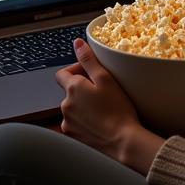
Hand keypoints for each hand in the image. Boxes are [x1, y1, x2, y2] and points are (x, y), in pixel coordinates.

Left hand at [55, 39, 163, 173]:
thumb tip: (77, 44)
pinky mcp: (72, 136)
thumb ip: (89, 60)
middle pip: (68, 91)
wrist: (122, 141)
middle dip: (82, 89)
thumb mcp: (106, 79)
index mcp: (72, 88)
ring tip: (102, 109)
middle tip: (102, 92)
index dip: (75, 71)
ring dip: (83, 106)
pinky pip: (75, 123)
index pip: (62, 73)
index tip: (90, 75)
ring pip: (72, 108)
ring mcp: (67, 122)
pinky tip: (99, 122)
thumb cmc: (118, 110)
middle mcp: (65, 105)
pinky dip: (84, 121)